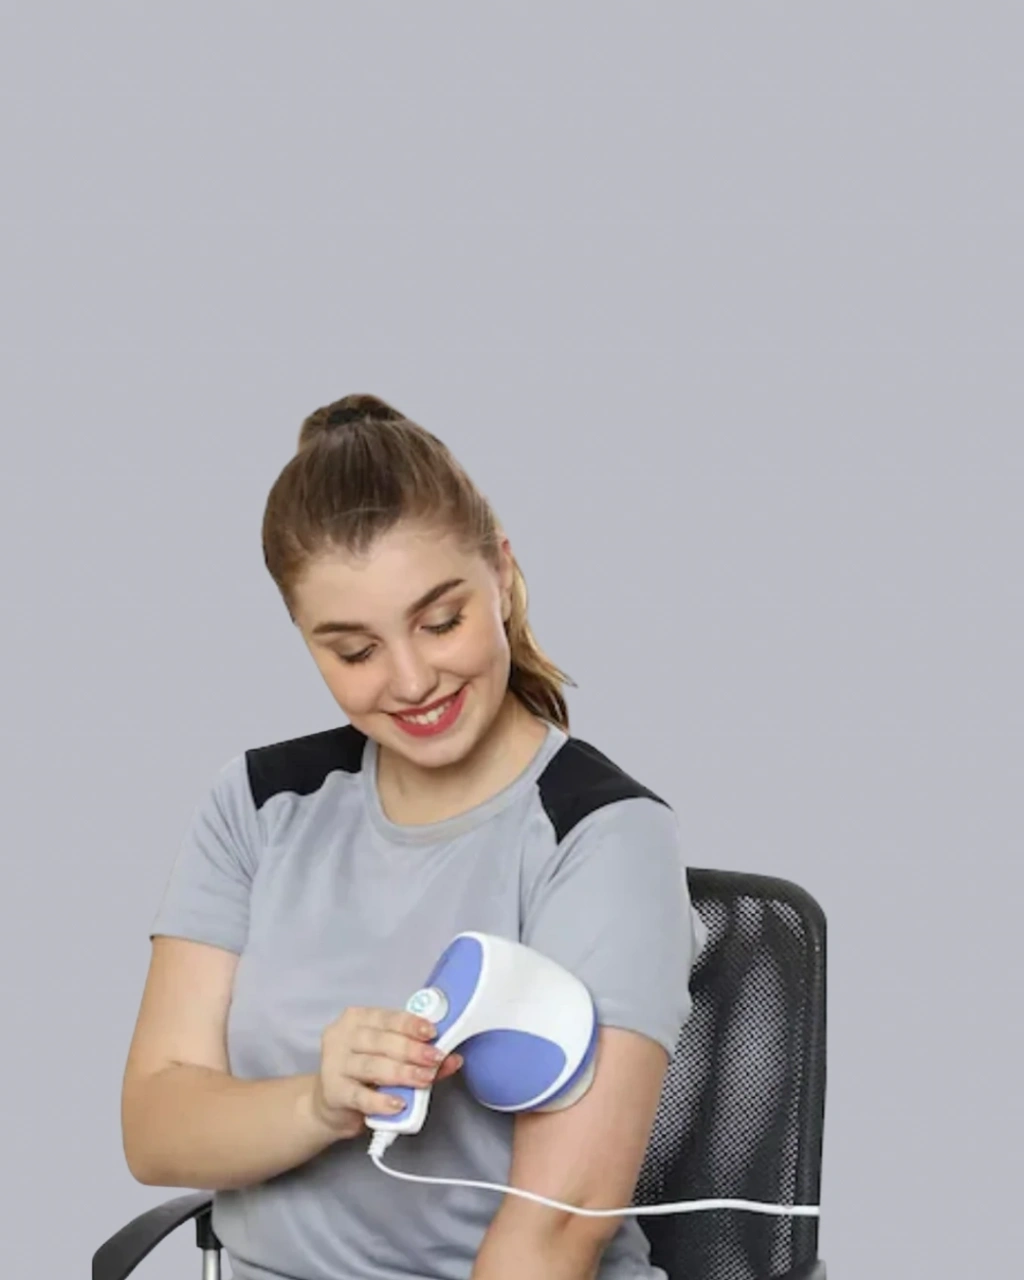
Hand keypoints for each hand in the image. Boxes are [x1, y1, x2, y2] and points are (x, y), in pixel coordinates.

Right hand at [311, 1005, 462, 1138]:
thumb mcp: (390, 1058)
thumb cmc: (365, 1073)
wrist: (331, 1103)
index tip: (432, 1032)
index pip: (386, 1017)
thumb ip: (420, 1057)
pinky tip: (398, 1103)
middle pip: (380, 1041)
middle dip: (411, 1050)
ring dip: (402, 1073)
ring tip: (424, 1079)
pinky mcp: (333, 1092)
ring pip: (372, 1066)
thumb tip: (453, 1058)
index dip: (410, 1024)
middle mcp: (342, 1036)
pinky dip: (381, 1100)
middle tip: (435, 1059)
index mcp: (357, 1018)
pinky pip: (360, 1096)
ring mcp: (334, 1064)